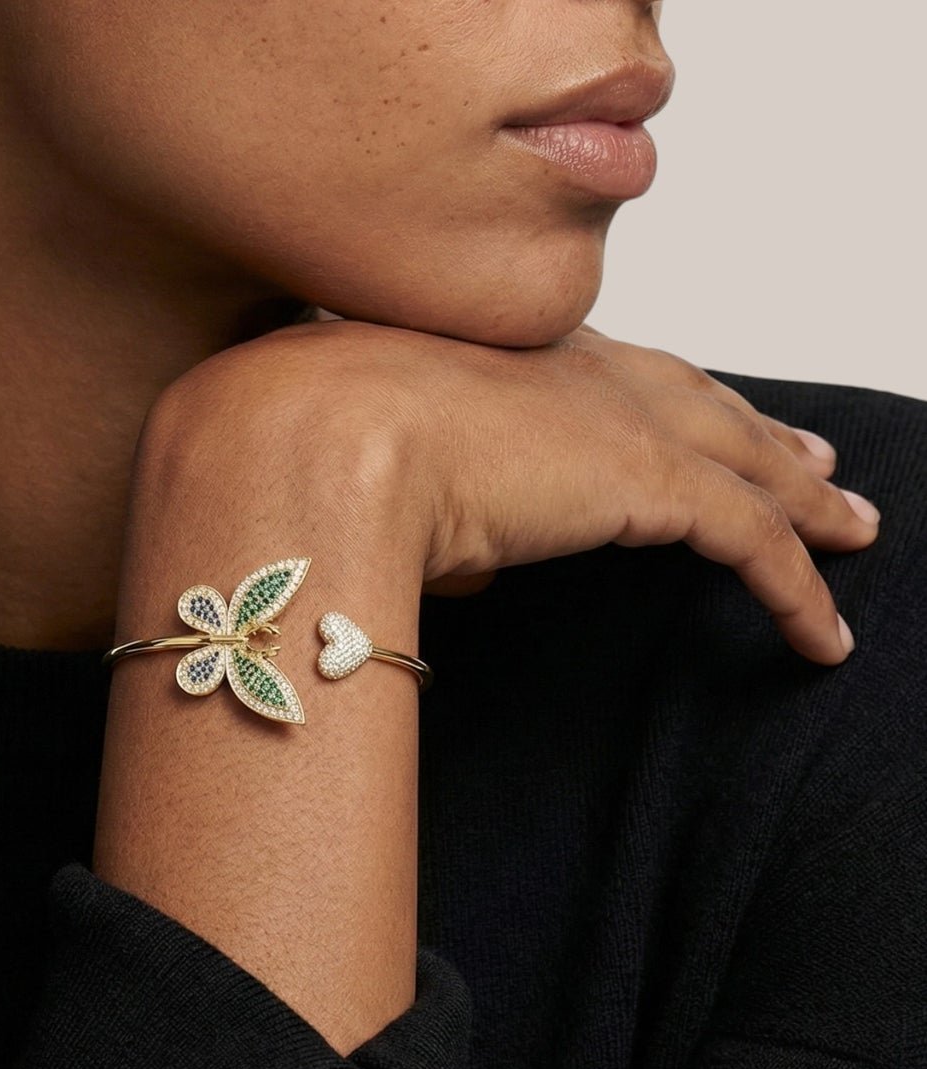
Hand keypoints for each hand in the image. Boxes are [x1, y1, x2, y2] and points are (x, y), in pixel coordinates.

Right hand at [161, 317, 877, 665]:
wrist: (308, 435)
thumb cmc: (294, 446)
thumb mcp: (355, 475)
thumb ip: (420, 506)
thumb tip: (454, 560)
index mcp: (494, 360)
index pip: (605, 378)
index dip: (660, 400)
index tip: (691, 417)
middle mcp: (568, 372)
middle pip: (695, 403)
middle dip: (755, 432)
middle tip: (808, 458)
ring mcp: (615, 420)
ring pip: (742, 461)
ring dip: (801, 498)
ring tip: (850, 523)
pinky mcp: (649, 482)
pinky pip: (751, 541)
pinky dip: (796, 587)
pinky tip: (821, 633)